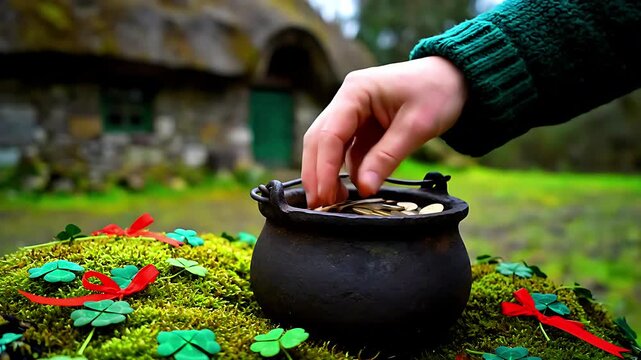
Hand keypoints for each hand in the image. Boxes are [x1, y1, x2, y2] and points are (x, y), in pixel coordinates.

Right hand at [302, 56, 467, 207]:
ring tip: (334, 204)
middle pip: (319, 140)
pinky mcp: (361, 127)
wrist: (454, 78)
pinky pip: (346, 152)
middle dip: (317, 174)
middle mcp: (346, 100)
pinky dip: (344, 171)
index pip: (329, 134)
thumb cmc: (438, 93)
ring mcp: (352, 113)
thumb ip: (388, 157)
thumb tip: (364, 188)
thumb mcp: (417, 126)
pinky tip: (348, 191)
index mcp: (355, 92)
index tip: (325, 197)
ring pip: (328, 147)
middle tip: (319, 207)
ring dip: (327, 175)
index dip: (324, 168)